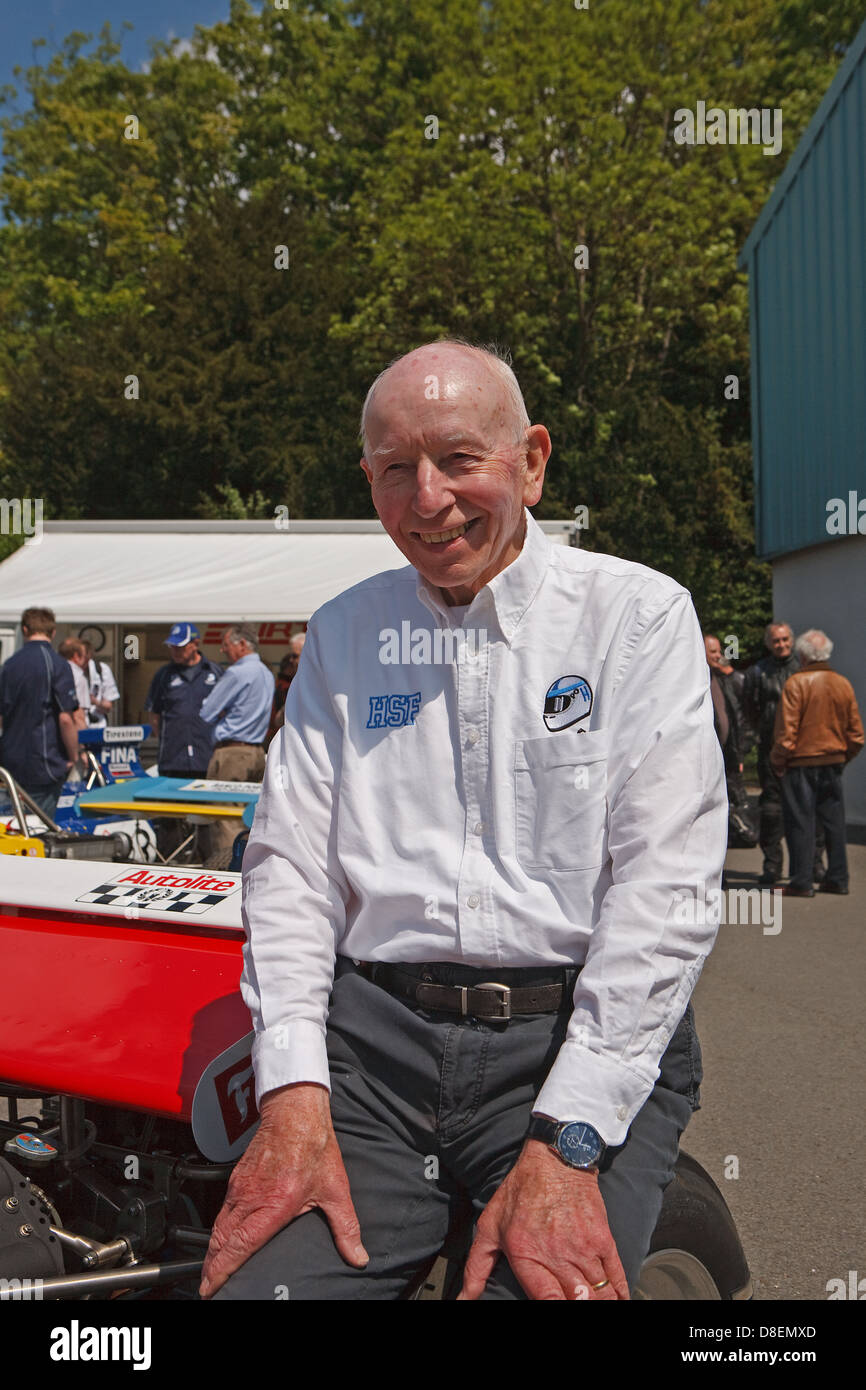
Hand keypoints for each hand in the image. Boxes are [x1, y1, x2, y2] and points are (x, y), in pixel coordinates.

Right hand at [199, 1082, 367, 1297]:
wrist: (295, 1111)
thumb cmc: (314, 1146)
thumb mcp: (336, 1190)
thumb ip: (346, 1227)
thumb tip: (358, 1256)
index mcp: (273, 1205)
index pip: (240, 1246)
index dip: (223, 1271)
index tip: (212, 1289)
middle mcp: (251, 1199)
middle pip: (221, 1242)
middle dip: (212, 1270)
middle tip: (208, 1290)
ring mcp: (240, 1188)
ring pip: (218, 1228)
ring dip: (212, 1253)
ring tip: (211, 1274)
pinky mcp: (237, 1179)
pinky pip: (221, 1212)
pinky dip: (217, 1232)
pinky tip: (221, 1241)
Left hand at [459, 1140, 628, 1300]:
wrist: (556, 1159)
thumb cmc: (522, 1191)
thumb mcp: (490, 1225)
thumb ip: (477, 1266)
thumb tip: (464, 1298)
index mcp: (526, 1254)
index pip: (546, 1300)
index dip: (554, 1308)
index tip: (556, 1306)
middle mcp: (557, 1254)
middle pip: (577, 1302)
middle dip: (578, 1306)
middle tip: (573, 1301)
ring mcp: (583, 1248)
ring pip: (599, 1294)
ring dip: (598, 1302)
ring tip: (592, 1302)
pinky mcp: (603, 1239)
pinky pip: (616, 1276)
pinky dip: (619, 1293)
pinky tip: (616, 1299)